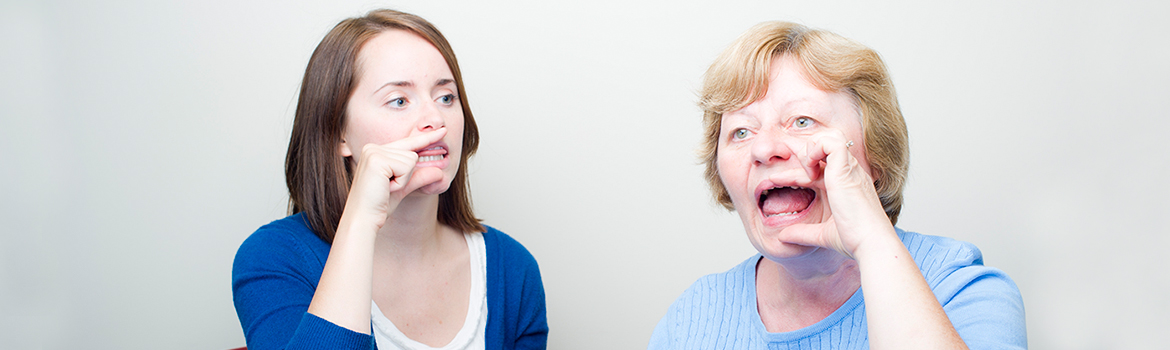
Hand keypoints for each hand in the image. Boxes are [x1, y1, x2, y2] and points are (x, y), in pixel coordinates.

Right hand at [341, 127, 448, 229]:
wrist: (364, 219)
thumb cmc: (379, 206)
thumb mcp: (403, 188)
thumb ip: (419, 177)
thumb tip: (441, 172)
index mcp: (375, 152)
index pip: (407, 143)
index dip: (426, 139)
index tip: (444, 130)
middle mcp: (372, 148)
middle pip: (412, 153)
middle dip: (406, 176)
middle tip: (387, 189)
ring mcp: (373, 152)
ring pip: (411, 160)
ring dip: (403, 180)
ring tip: (385, 188)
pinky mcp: (377, 159)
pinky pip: (406, 167)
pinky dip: (401, 181)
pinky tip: (386, 188)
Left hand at [776, 130, 893, 258]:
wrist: (870, 242)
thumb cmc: (854, 239)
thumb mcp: (822, 234)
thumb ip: (802, 232)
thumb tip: (783, 237)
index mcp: (844, 184)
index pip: (815, 168)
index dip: (793, 172)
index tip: (773, 180)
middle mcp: (848, 172)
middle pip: (822, 148)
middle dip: (801, 155)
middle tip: (785, 176)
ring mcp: (849, 168)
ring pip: (828, 139)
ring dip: (809, 151)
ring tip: (803, 173)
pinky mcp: (846, 169)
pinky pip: (830, 143)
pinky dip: (815, 150)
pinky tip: (809, 171)